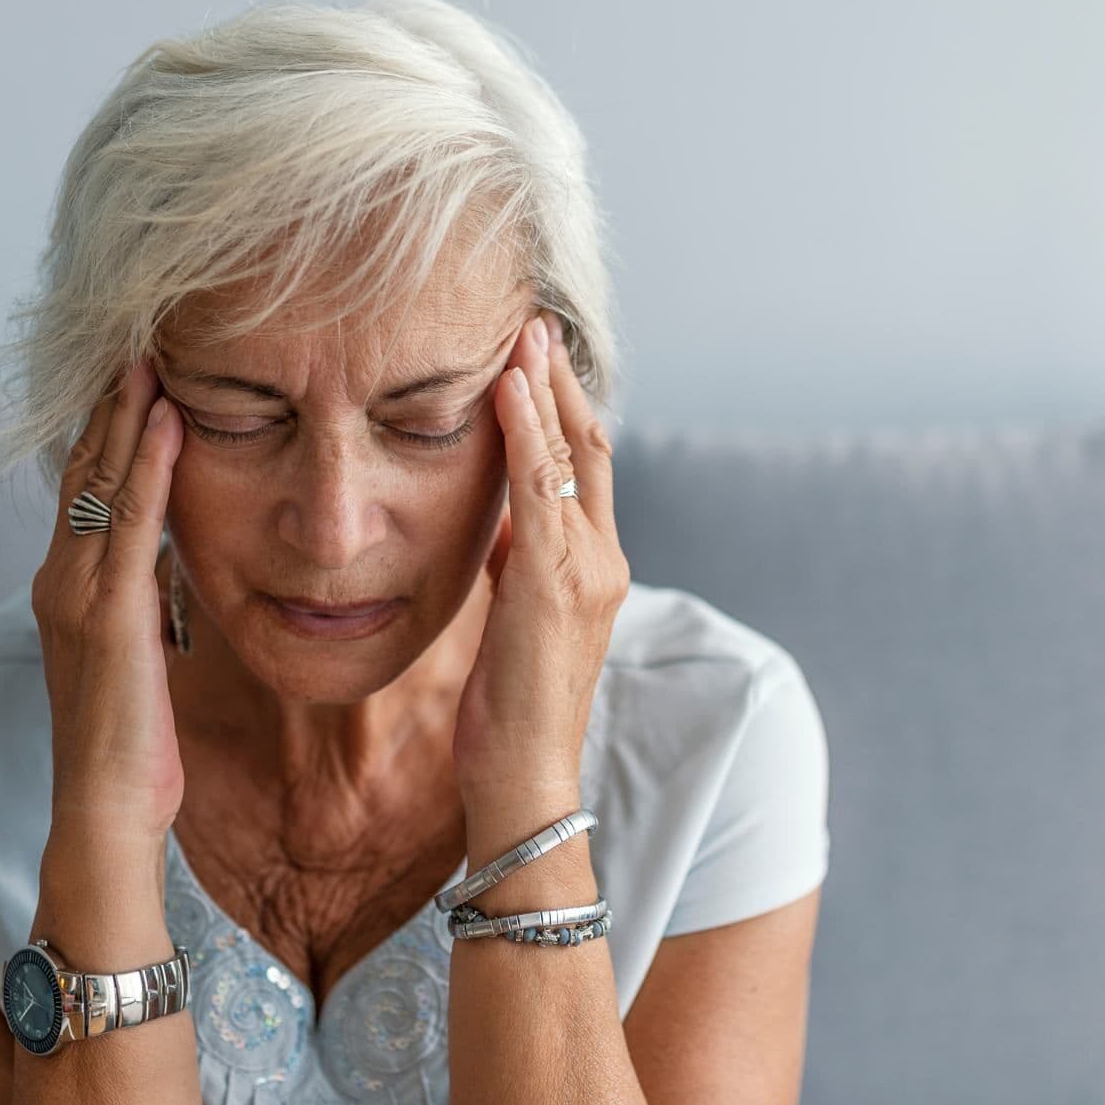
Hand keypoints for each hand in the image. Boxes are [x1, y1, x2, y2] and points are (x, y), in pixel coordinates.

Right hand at [28, 359, 185, 844]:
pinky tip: (168, 419)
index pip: (83, 490)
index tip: (130, 375)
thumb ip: (140, 602)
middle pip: (83, 470)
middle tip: (136, 338)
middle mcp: (59, 579)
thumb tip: (162, 562)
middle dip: (109, 404)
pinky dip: (149, 465)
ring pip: (101, 482)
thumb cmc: (131, 745)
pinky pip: (132, 522)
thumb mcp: (137, 655)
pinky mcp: (107, 614)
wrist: (105, 808)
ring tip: (150, 354)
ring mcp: (76, 593)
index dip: (104, 429)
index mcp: (66, 588)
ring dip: (127, 414)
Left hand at [451, 312, 629, 809]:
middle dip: (564, 383)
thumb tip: (499, 525)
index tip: (538, 360)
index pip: (587, 472)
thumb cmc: (510, 713)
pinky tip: (508, 389)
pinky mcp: (555, 584)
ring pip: (573, 457)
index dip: (565, 411)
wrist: (525, 780)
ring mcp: (587, 571)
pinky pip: (543, 489)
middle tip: (537, 324)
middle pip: (593, 448)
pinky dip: (527, 433)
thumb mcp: (512, 623)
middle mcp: (604, 562)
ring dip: (545, 390)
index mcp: (594, 571)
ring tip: (524, 334)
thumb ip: (517, 568)